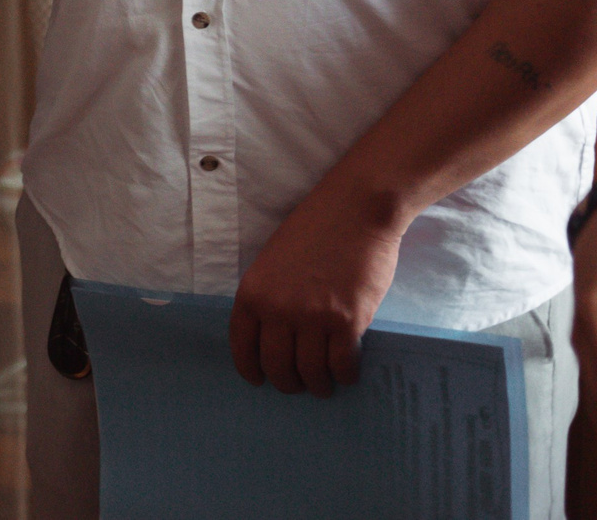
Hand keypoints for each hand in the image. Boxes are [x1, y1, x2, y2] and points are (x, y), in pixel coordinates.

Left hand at [228, 178, 404, 396]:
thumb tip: (274, 335)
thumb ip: (270, 296)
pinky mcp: (347, 322)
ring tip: (324, 384)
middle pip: (277, 366)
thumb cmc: (314, 231)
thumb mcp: (273, 261)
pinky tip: (346, 372)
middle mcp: (277, 310)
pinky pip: (342, 365)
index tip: (258, 381)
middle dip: (287, 383)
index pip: (242, 346)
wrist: (354, 210)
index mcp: (252, 293)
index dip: (250, 369)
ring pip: (310, 372)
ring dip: (318, 385)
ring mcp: (312, 318)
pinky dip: (344, 375)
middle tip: (298, 386)